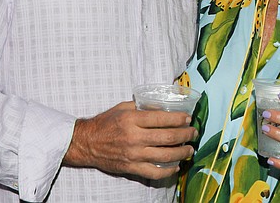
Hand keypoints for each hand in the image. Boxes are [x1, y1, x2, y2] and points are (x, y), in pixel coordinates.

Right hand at [63, 100, 196, 178]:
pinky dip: (168, 171)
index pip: (162, 118)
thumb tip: (163, 107)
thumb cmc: (105, 123)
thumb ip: (142, 107)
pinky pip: (154, 172)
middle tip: (193, 132)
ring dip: (182, 152)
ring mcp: (133, 154)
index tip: (188, 118)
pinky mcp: (131, 168)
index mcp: (132, 119)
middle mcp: (134, 137)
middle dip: (185, 134)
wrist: (86, 143)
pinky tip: (175, 166)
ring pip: (165, 155)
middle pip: (168, 137)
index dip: (179, 119)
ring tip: (189, 149)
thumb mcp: (123, 108)